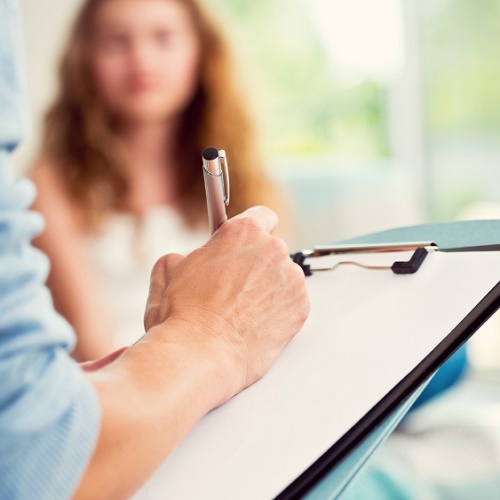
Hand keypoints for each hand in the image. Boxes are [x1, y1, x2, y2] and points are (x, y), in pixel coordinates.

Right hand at [143, 206, 309, 402]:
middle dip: (257, 264)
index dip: (253, 232)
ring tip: (243, 312)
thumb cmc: (182, 315)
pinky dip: (279, 310)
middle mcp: (272, 249)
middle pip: (272, 249)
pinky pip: (292, 301)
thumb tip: (191, 258)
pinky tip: (256, 323)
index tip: (248, 244)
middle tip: (236, 287)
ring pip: (283, 276)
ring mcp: (290, 278)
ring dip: (269, 288)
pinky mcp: (301, 306)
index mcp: (242, 232)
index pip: (262, 216)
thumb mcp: (169, 269)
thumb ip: (188, 253)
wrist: (199, 356)